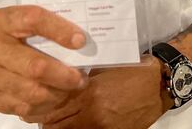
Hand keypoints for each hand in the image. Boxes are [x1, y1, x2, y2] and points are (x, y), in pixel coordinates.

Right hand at [0, 5, 87, 118]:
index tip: (81, 40)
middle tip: (81, 78)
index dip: (59, 30)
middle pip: (35, 66)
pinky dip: (43, 106)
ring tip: (70, 91)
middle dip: (64, 75)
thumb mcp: (9, 23)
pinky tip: (52, 100)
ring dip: (57, 94)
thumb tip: (77, 41)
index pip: (32, 20)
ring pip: (31, 92)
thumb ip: (36, 27)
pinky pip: (22, 107)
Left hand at [36, 55, 171, 128]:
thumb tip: (61, 81)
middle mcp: (93, 114)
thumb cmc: (132, 71)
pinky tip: (73, 124)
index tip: (31, 101)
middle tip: (36, 113)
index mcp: (89, 93)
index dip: (40, 106)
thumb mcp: (103, 69)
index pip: (55, 105)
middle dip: (45, 120)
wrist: (159, 85)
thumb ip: (81, 78)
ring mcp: (103, 127)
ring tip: (52, 120)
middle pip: (57, 124)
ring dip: (59, 127)